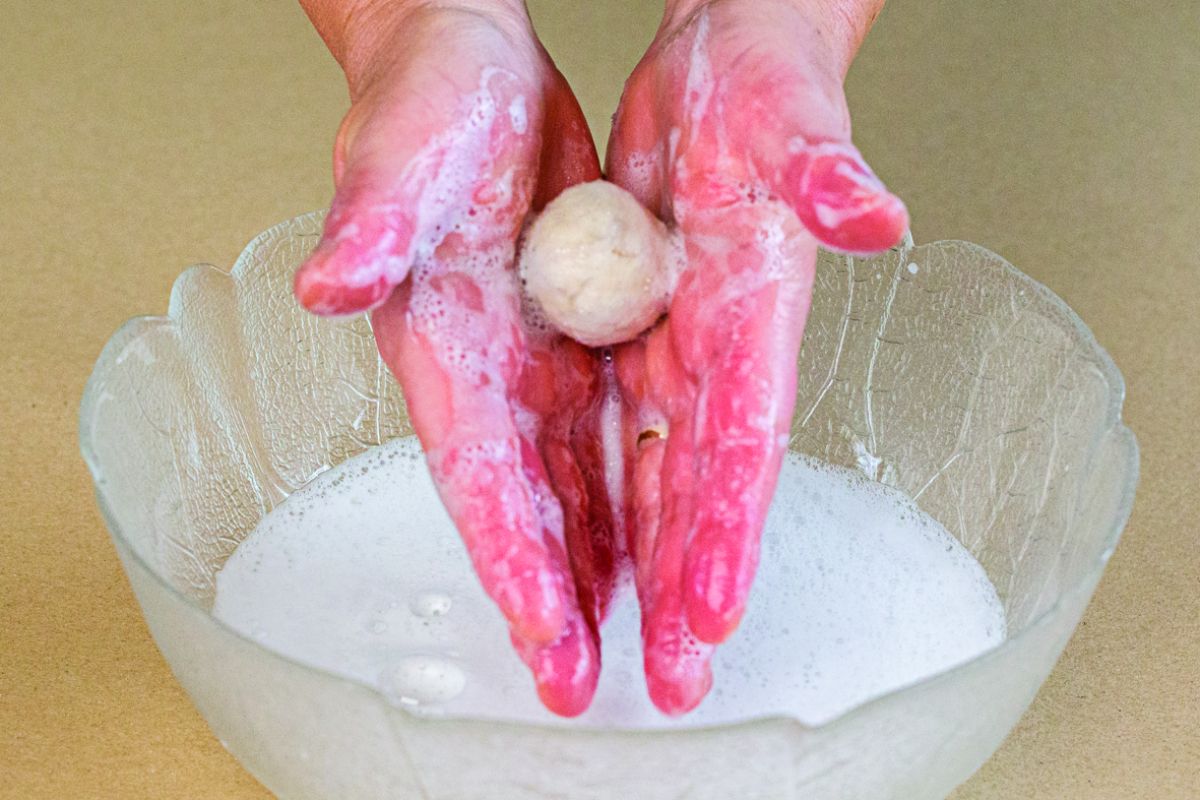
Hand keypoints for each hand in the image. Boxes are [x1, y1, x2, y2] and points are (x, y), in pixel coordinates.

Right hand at [293, 0, 618, 715]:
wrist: (468, 68)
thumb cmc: (426, 102)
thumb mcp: (406, 153)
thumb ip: (371, 222)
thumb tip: (330, 283)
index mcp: (447, 346)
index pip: (478, 472)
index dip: (511, 557)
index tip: (547, 632)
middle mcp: (490, 376)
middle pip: (527, 508)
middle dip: (558, 599)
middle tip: (588, 683)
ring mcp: (535, 367)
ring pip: (574, 490)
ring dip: (600, 569)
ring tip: (635, 644)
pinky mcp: (576, 342)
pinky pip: (609, 437)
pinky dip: (629, 498)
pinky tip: (654, 545)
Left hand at [607, 0, 907, 712]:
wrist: (731, 64)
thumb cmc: (766, 81)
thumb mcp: (783, 111)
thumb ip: (821, 168)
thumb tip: (874, 215)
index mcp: (754, 308)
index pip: (744, 433)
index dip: (729, 522)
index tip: (714, 606)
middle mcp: (719, 346)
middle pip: (701, 482)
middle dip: (688, 581)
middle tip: (676, 676)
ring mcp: (678, 346)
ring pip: (656, 475)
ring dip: (649, 564)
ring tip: (638, 647)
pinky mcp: (639, 331)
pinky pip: (619, 431)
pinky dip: (610, 497)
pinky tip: (596, 551)